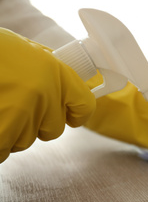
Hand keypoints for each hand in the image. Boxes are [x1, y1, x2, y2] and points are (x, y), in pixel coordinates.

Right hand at [0, 28, 95, 162]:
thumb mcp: (28, 50)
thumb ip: (48, 70)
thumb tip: (60, 84)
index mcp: (56, 73)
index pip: (85, 105)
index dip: (78, 113)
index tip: (73, 116)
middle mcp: (45, 96)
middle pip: (54, 128)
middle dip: (39, 122)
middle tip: (19, 106)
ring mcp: (22, 115)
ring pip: (27, 140)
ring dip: (15, 130)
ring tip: (0, 107)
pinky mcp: (1, 132)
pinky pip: (4, 150)